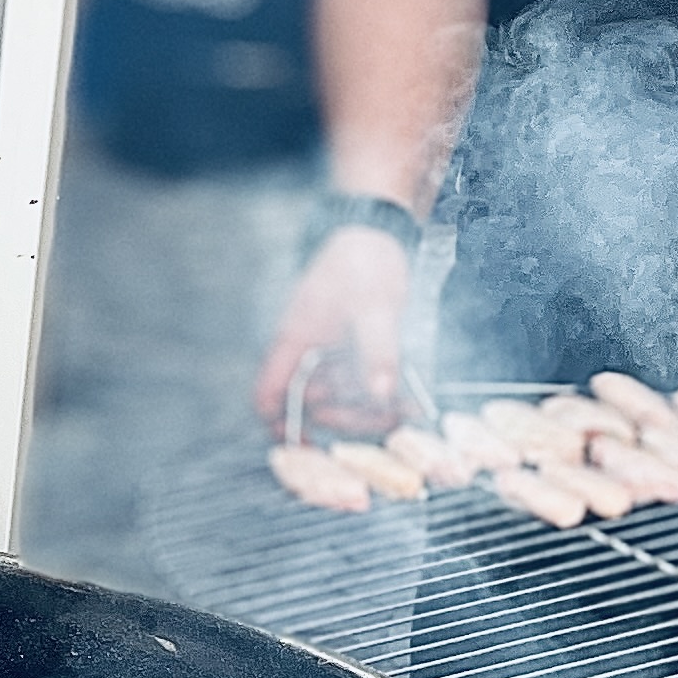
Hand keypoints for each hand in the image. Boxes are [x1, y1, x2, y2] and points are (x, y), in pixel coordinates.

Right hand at [253, 228, 409, 436]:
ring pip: (341, 395)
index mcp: (296, 342)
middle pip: (315, 404)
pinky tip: (408, 395)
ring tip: (406, 411)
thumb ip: (379, 351)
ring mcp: (330, 350)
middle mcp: (308, 351)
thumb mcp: (375, 307)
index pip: (268, 394)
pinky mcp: (352, 347)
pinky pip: (360, 379)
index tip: (306, 446)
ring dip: (369, 409)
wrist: (377, 231)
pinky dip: (381, 391)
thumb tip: (382, 395)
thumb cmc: (364, 262)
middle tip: (387, 423)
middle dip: (348, 420)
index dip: (280, 424)